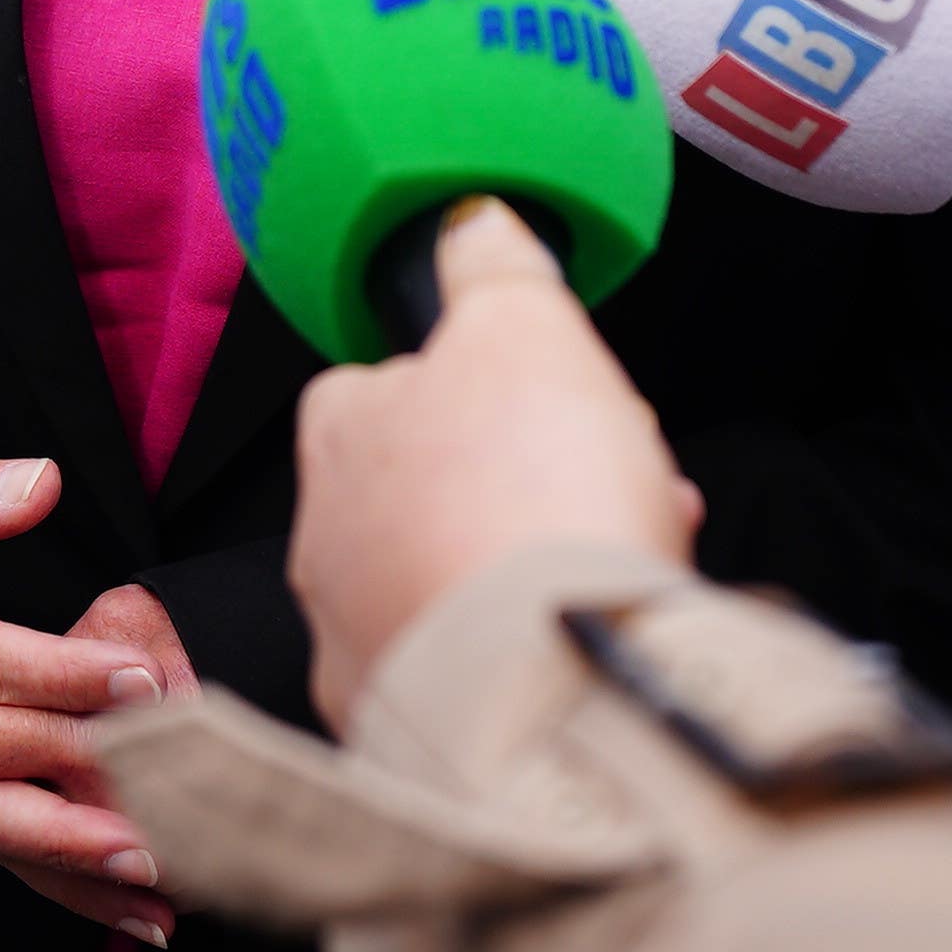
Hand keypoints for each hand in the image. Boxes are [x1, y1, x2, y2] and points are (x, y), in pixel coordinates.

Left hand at [289, 200, 699, 713]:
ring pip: (459, 581)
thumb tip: (470, 221)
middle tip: (608, 481)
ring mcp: (360, 644)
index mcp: (339, 431)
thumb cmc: (530, 496)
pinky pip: (481, 671)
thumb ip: (494, 268)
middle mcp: (325, 542)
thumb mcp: (526, 329)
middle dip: (527, 481)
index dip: (484, 381)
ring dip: (536, 564)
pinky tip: (591, 641)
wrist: (550, 684)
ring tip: (626, 559)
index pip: (386, 382)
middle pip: (435, 487)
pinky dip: (533, 651)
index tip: (554, 395)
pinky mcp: (410, 730)